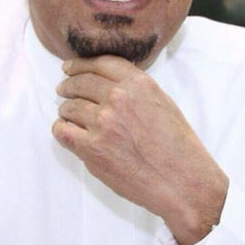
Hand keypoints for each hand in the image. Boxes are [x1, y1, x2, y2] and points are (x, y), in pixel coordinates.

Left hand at [52, 55, 228, 244]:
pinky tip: (66, 131)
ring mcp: (103, 123)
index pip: (100, 64)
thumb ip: (136, 89)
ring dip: (65, 110)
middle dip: (68, 85)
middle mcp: (118, 98)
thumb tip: (111, 83)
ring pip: (69, 107)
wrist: (182, 181)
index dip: (80, 64)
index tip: (69, 67)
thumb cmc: (178, 145)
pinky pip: (63, 132)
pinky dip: (61, 129)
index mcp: (138, 84)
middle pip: (80, 83)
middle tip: (62, 89)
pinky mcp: (92, 148)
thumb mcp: (163, 102)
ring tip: (67, 114)